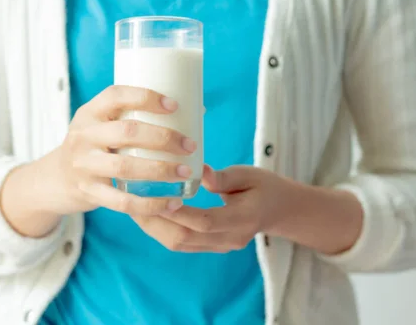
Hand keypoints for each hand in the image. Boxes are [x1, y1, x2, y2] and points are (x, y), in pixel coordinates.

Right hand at [1, 85, 195, 236]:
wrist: (56, 179)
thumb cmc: (95, 146)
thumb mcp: (102, 124)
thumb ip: (135, 118)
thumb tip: (196, 109)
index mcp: (90, 112)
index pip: (116, 96)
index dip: (146, 97)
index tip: (174, 105)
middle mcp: (83, 136)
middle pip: (126, 132)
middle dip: (163, 138)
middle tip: (189, 145)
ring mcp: (83, 166)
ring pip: (125, 167)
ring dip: (160, 170)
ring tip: (186, 172)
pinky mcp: (88, 192)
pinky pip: (122, 201)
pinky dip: (150, 204)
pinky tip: (173, 202)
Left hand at [133, 165, 294, 252]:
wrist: (281, 211)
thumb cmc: (265, 186)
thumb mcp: (249, 174)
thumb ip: (222, 177)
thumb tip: (198, 169)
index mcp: (243, 218)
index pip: (205, 221)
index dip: (178, 212)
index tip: (156, 195)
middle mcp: (230, 238)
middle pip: (185, 238)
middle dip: (155, 221)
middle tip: (134, 200)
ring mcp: (220, 246)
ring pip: (179, 244)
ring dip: (154, 227)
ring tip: (134, 205)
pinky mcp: (212, 246)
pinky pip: (182, 243)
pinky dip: (162, 229)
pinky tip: (148, 212)